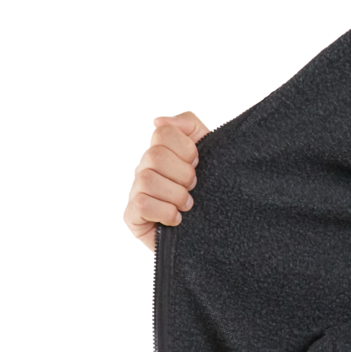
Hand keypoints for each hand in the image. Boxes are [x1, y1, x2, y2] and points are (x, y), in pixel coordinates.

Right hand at [123, 111, 210, 250]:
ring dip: (176, 194)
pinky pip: (141, 204)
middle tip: (194, 186)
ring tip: (188, 205)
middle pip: (155, 155)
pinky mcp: (132, 216)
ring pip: (147, 179)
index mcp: (163, 151)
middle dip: (183, 173)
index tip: (198, 163)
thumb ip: (188, 125)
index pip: (163, 133)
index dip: (186, 148)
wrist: (218, 230)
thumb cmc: (213, 189)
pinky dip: (165, 212)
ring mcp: (136, 191)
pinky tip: (177, 219)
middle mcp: (145, 168)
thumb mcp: (210, 149)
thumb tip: (158, 121)